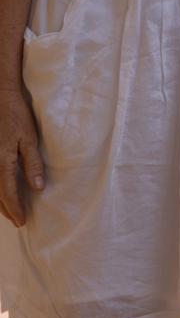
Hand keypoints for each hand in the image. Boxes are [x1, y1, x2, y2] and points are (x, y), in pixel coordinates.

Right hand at [0, 89, 43, 226]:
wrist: (0, 97)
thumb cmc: (16, 114)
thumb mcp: (29, 137)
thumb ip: (33, 163)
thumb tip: (38, 188)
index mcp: (2, 162)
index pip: (8, 193)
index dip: (15, 209)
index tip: (22, 221)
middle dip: (6, 209)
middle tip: (17, 220)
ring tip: (10, 210)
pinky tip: (2, 190)